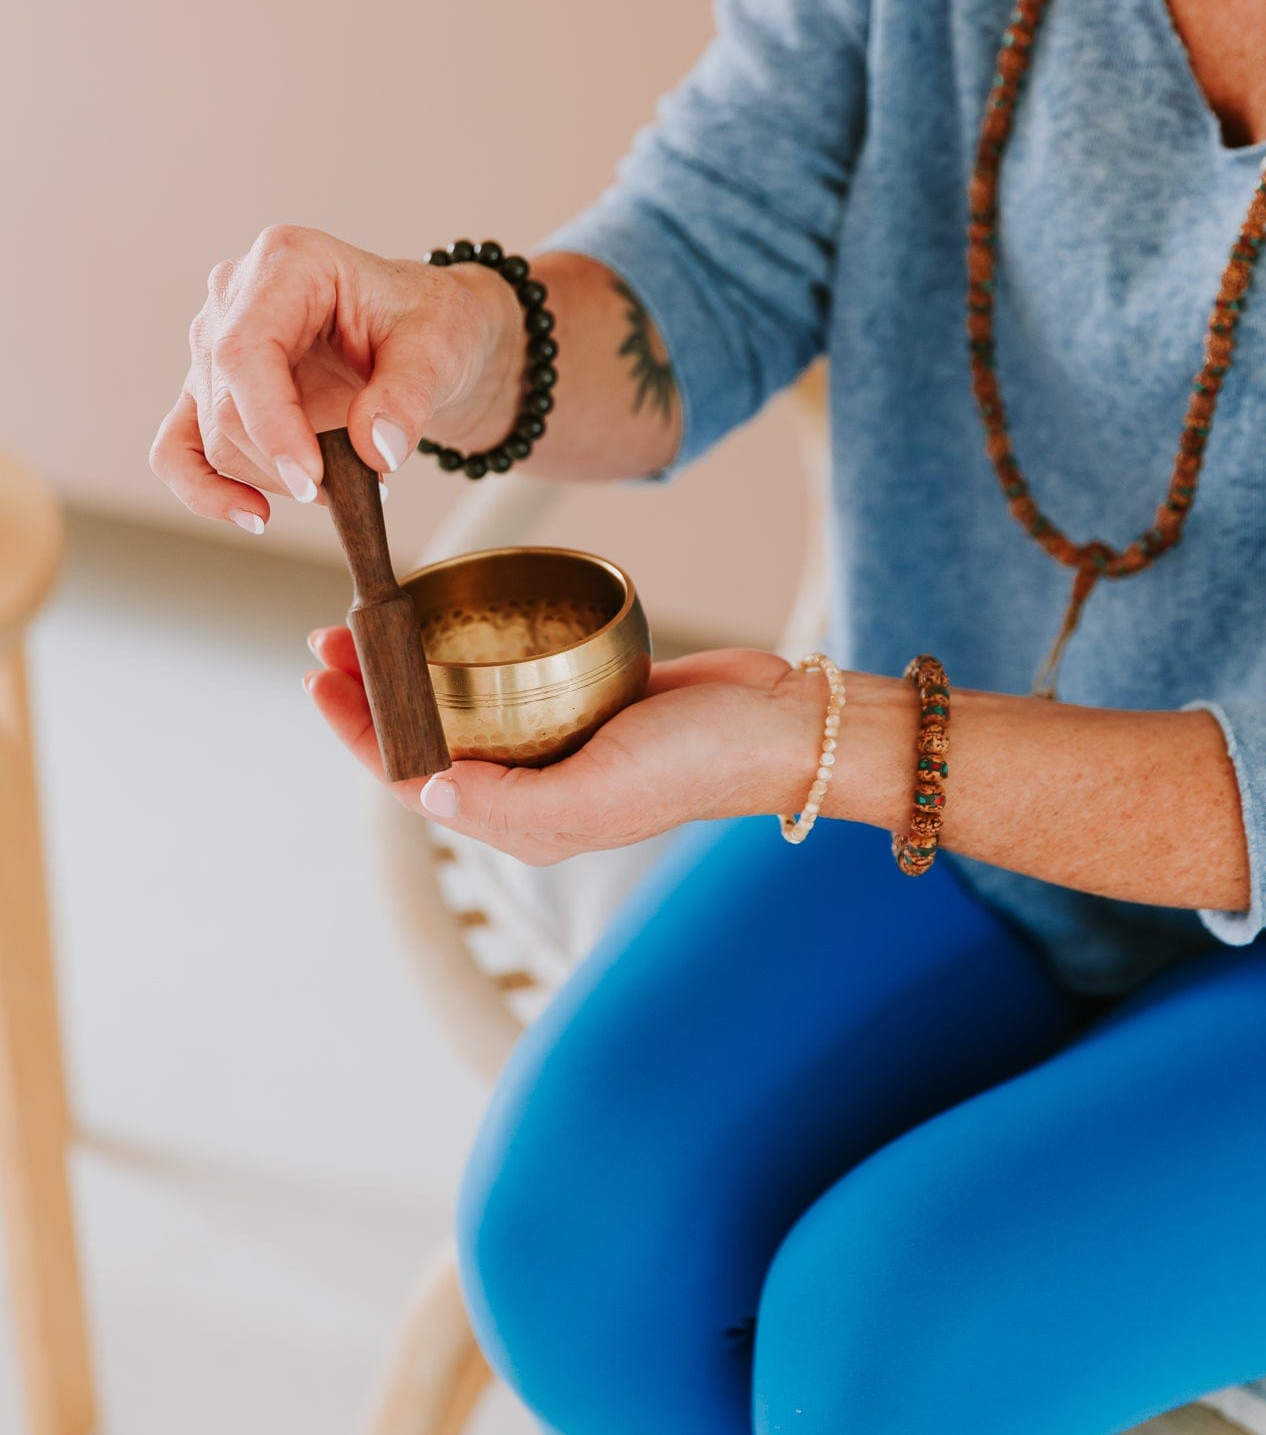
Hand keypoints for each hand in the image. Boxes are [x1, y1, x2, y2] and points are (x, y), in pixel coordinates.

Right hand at [149, 225, 521, 531]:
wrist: (424, 335)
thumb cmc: (428, 322)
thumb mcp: (439, 348)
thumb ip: (409, 395)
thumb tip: (376, 450)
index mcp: (286, 262)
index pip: (245, 351)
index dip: (270, 422)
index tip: (310, 478)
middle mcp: (235, 296)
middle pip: (227, 403)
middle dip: (289, 461)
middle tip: (359, 484)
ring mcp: (214, 344)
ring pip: (213, 437)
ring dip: (276, 477)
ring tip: (345, 480)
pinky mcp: (209, 389)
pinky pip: (180, 449)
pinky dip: (208, 490)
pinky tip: (253, 515)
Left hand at [302, 626, 824, 861]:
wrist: (774, 724)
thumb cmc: (692, 765)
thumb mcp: (594, 794)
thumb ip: (508, 802)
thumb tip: (426, 785)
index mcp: (521, 819)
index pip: (413, 777)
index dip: (359, 731)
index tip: (321, 679)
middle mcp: (530, 782)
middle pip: (425, 735)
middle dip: (369, 692)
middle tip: (331, 637)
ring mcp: (557, 736)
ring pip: (459, 701)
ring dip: (410, 665)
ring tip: (372, 621)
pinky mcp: (585, 693)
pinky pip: (510, 673)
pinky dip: (469, 646)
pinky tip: (451, 615)